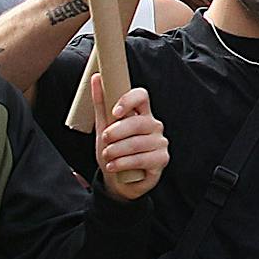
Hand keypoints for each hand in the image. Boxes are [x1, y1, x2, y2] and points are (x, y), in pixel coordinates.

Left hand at [92, 77, 167, 196]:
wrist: (120, 180)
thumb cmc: (115, 150)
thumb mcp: (104, 126)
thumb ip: (101, 103)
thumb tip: (96, 78)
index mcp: (142, 112)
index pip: (142, 96)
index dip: (129, 100)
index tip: (115, 112)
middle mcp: (154, 125)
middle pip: (138, 122)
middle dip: (117, 132)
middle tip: (105, 139)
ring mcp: (160, 142)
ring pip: (138, 142)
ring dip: (117, 150)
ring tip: (107, 156)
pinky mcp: (161, 159)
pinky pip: (142, 158)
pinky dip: (124, 163)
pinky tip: (114, 165)